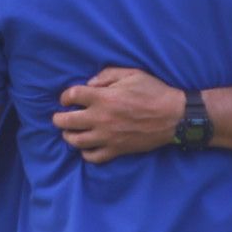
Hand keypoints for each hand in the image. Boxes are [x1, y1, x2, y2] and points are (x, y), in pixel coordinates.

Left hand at [53, 67, 184, 163]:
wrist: (173, 117)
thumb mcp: (131, 74)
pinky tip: (88, 145)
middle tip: (60, 116)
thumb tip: (88, 84)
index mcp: (103, 98)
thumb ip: (106, 75)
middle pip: (66, 121)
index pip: (71, 96)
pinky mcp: (116, 150)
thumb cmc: (153, 92)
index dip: (65, 96)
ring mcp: (107, 137)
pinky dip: (86, 152)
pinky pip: (92, 157)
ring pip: (75, 141)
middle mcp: (100, 119)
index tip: (67, 98)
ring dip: (69, 135)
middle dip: (58, 118)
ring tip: (71, 131)